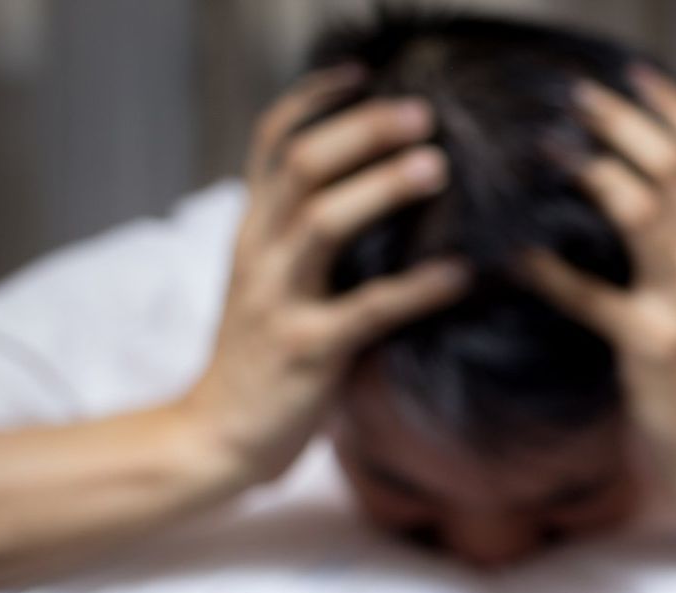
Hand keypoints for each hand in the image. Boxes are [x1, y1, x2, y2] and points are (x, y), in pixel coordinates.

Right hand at [182, 66, 469, 483]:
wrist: (214, 439)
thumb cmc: (260, 361)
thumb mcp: (271, 284)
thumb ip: (306, 239)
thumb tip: (375, 195)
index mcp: (253, 231)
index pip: (273, 142)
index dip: (318, 99)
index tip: (367, 71)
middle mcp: (260, 253)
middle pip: (301, 165)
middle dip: (362, 130)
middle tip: (423, 112)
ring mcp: (279, 301)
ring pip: (323, 221)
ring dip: (383, 187)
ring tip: (437, 165)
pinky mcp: (305, 351)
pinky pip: (366, 311)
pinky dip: (418, 289)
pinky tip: (461, 274)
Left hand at [519, 69, 675, 491]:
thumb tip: (637, 192)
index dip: (671, 104)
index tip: (632, 73)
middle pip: (674, 164)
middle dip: (619, 120)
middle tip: (570, 96)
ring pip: (641, 209)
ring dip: (590, 168)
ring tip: (546, 147)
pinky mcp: (649, 345)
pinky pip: (589, 295)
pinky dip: (547, 269)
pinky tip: (513, 253)